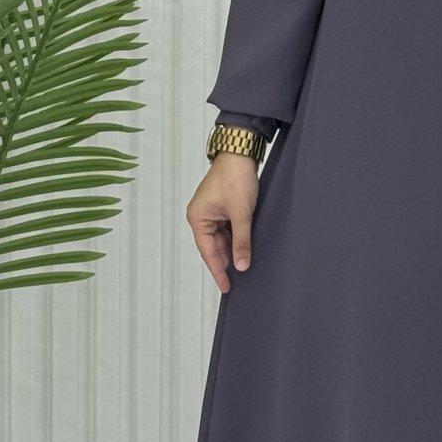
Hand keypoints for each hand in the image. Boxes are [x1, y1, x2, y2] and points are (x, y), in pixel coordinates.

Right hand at [186, 152, 259, 292]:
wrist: (240, 154)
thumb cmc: (236, 179)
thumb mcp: (241, 214)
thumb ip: (241, 242)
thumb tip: (242, 266)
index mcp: (198, 218)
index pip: (208, 252)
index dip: (218, 271)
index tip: (226, 287)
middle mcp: (201, 216)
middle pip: (213, 247)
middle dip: (225, 263)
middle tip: (236, 284)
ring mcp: (211, 212)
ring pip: (221, 239)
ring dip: (231, 251)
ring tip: (242, 269)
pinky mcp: (222, 208)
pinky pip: (227, 230)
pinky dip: (235, 240)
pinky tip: (243, 250)